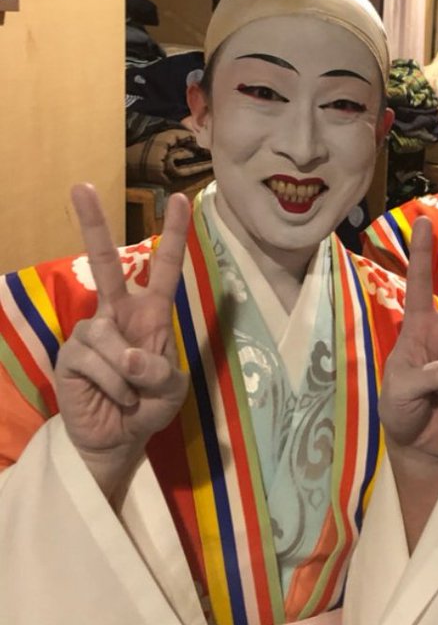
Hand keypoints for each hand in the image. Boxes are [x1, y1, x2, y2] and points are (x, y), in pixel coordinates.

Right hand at [54, 184, 189, 499]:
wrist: (116, 440)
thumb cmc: (148, 407)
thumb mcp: (170, 389)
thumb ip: (159, 370)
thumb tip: (130, 356)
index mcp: (150, 315)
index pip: (163, 269)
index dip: (174, 235)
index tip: (179, 200)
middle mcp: (118, 314)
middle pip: (106, 265)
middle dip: (92, 225)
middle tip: (81, 185)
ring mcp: (92, 332)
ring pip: (111, 340)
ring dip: (129, 375)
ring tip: (130, 393)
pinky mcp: (71, 354)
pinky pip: (98, 362)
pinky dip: (114, 386)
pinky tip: (114, 397)